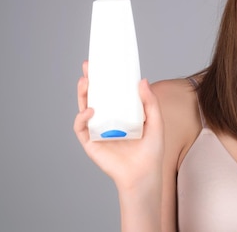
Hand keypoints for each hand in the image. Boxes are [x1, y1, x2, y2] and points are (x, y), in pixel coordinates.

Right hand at [73, 61, 164, 192]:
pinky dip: (82, 117)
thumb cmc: (151, 150)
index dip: (106, 77)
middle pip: (94, 96)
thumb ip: (150, 102)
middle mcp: (108, 120)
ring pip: (84, 108)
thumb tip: (142, 80)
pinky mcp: (90, 143)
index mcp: (122, 113)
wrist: (143, 174)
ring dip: (82, 94)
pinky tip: (91, 110)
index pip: (111, 92)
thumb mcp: (155, 121)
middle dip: (89, 80)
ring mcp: (97, 130)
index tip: (103, 62)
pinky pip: (81, 127)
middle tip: (88, 66)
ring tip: (85, 82)